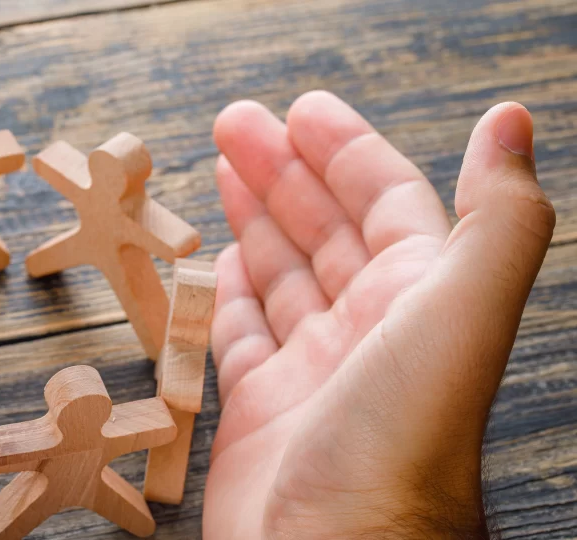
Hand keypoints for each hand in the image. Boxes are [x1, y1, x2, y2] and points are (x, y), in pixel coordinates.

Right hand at [204, 92, 552, 537]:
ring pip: (281, 275)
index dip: (344, 150)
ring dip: (254, 218)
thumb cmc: (401, 444)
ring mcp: (313, 370)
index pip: (384, 201)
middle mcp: (369, 330)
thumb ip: (493, 218)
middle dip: (281, 170)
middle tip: (234, 124)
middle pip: (325, 229)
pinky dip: (228, 291)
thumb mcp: (458, 313)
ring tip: (220, 170)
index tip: (298, 110)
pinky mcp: (260, 410)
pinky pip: (240, 333)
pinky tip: (218, 259)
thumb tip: (510, 122)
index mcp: (419, 299)